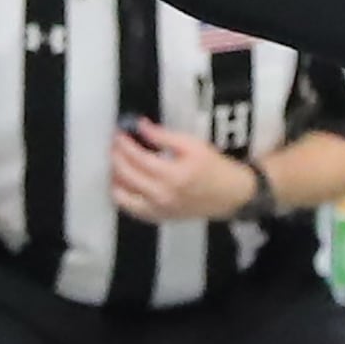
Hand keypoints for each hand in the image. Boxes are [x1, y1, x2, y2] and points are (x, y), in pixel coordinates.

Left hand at [110, 119, 257, 224]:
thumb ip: (164, 136)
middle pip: (126, 174)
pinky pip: (129, 208)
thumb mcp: (193, 145)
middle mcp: (163, 195)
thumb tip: (140, 125)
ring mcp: (158, 210)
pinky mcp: (157, 217)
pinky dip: (120, 194)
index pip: (138, 158)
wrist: (230, 194)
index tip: (119, 133)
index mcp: (174, 176)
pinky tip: (121, 181)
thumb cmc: (214, 168)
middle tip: (115, 143)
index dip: (124, 143)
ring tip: (117, 161)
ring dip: (114, 175)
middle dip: (116, 155)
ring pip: (122, 194)